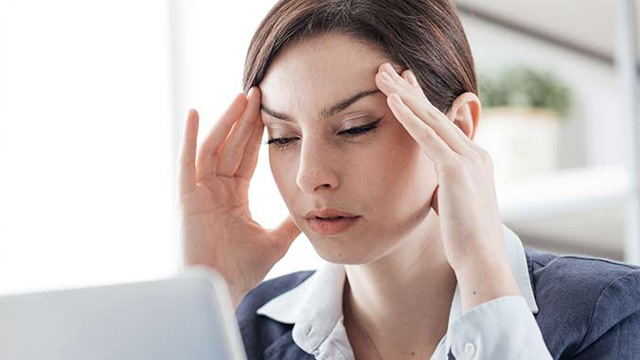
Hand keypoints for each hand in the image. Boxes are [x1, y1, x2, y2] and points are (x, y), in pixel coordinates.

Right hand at [176, 86, 300, 308]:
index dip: (257, 134)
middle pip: (232, 146)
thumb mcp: (276, 242)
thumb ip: (291, 224)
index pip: (247, 157)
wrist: (219, 289)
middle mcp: (216, 189)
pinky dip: (190, 137)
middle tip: (258, 92)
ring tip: (241, 97)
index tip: (268, 110)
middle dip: (245, 120)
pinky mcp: (187, 197)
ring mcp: (200, 191)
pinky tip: (196, 112)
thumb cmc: (241, 270)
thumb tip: (314, 212)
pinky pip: (188, 162)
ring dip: (226, 121)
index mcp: (234, 197)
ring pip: (214, 147)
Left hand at [374, 63, 520, 311]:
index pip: (442, 123)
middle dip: (409, 89)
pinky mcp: (457, 170)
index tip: (402, 85)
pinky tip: (392, 101)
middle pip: (435, 113)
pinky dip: (409, 118)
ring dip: (403, 95)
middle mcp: (475, 153)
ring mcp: (468, 159)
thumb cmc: (463, 237)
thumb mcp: (451, 202)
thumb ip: (442, 184)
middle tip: (387, 68)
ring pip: (430, 118)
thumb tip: (431, 182)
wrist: (481, 259)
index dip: (420, 102)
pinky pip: (428, 138)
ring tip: (382, 74)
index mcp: (474, 159)